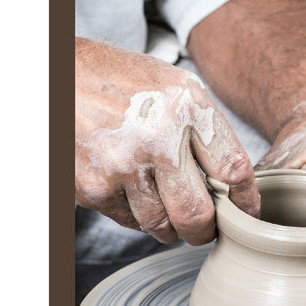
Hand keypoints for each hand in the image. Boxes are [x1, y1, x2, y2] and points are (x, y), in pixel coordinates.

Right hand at [75, 38, 259, 244]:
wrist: (58, 75)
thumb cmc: (125, 82)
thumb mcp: (178, 89)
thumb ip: (209, 132)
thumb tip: (236, 186)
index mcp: (187, 109)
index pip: (234, 170)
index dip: (246, 201)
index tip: (247, 213)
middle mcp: (156, 139)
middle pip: (198, 214)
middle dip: (207, 231)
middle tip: (207, 229)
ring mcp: (121, 167)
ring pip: (162, 226)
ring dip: (172, 228)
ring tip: (171, 212)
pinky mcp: (93, 187)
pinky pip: (130, 221)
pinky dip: (139, 217)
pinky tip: (136, 194)